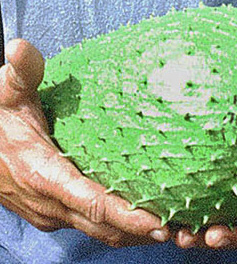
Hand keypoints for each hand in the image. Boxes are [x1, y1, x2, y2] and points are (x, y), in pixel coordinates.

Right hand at [0, 39, 169, 246]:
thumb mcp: (5, 96)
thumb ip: (22, 75)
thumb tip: (22, 47)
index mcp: (44, 175)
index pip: (93, 202)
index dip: (127, 216)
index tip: (159, 223)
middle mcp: (49, 203)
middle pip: (102, 225)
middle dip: (139, 231)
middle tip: (176, 229)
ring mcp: (50, 213)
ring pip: (97, 232)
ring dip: (130, 233)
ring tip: (165, 229)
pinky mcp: (52, 213)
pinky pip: (89, 226)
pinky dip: (114, 227)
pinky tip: (136, 221)